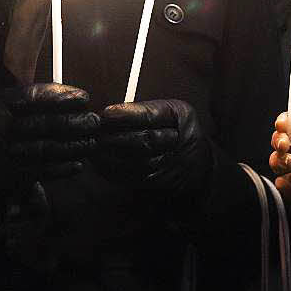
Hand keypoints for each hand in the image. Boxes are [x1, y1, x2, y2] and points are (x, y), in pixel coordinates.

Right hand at [0, 83, 98, 192]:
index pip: (34, 97)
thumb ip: (48, 97)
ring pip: (44, 148)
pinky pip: (40, 171)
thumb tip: (82, 98)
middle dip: (74, 122)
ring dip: (73, 146)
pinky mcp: (6, 175)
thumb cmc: (17, 126)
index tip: (85, 98)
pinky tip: (79, 164)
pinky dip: (62, 168)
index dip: (63, 97)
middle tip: (95, 121)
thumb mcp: (22, 106)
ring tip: (92, 143)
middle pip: (43, 124)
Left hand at [94, 99, 209, 196]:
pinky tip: (98, 161)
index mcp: (180, 117)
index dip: (128, 115)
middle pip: (145, 140)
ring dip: (111, 154)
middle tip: (94, 130)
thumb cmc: (176, 129)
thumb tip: (109, 113)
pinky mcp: (156, 180)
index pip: (153, 116)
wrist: (197, 162)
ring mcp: (167, 164)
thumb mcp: (170, 110)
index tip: (107, 112)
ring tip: (93, 145)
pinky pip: (132, 177)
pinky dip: (112, 169)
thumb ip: (145, 110)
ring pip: (137, 161)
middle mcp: (176, 142)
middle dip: (116, 135)